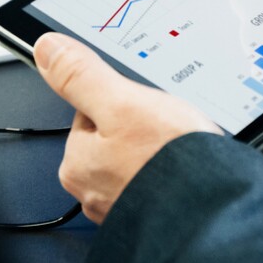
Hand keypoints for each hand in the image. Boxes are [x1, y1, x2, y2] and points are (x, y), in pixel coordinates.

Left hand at [33, 32, 220, 223]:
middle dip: (142, 127)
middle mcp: (93, 191)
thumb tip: (48, 48)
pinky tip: (187, 168)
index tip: (141, 105)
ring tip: (180, 149)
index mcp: (77, 163)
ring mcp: (124, 205)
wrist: (215, 209)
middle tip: (166, 128)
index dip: (121, 100)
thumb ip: (82, 75)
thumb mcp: (122, 102)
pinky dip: (172, 173)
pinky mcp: (153, 213)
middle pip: (115, 136)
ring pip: (139, 158)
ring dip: (159, 151)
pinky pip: (159, 181)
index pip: (91, 111)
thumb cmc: (167, 164)